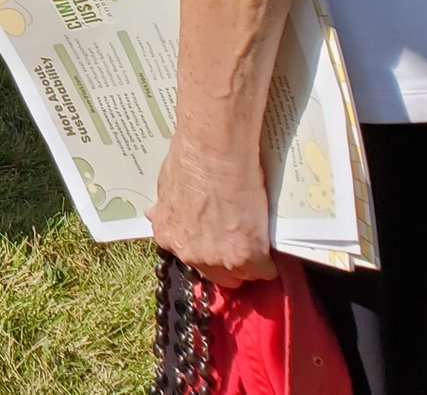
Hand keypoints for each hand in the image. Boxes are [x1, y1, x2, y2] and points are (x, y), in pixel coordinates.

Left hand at [148, 134, 276, 288]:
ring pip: (242, 275)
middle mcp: (190, 254)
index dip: (210, 252)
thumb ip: (166, 210)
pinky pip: (265, 270)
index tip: (220, 244)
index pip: (193, 261)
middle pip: (217, 275)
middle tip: (241, 242)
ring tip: (258, 239)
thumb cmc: (191, 160)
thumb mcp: (166, 188)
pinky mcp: (247, 255)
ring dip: (250, 261)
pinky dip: (270, 260)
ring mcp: (219, 258)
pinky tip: (271, 243)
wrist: (214, 152)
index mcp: (169, 236)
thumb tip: (156, 215)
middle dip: (228, 261)